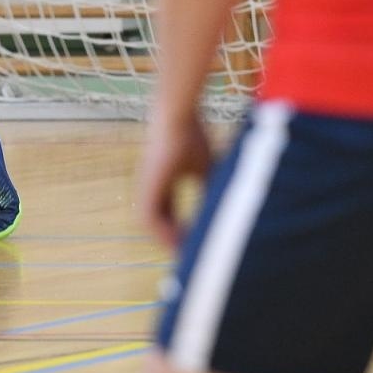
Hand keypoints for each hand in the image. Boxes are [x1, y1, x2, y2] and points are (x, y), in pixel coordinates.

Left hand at [135, 115, 211, 249]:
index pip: (169, 214)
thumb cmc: (192, 135)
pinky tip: (182, 240)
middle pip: (160, 223)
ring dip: (169, 240)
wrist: (178, 117)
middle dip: (175, 240)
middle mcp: (150, 188)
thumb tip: (227, 205)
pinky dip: (164, 232)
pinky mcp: (145, 187)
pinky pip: (150, 219)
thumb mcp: (206, 167)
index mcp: (162, 183)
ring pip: (152, 225)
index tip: (197, 241)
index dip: (182, 229)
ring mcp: (145, 188)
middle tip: (193, 255)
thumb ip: (210, 187)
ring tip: (189, 252)